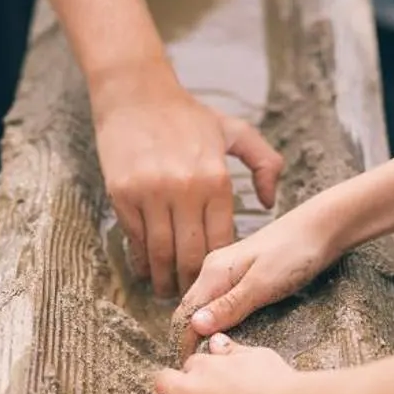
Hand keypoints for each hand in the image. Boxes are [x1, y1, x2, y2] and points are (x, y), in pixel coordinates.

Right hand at [92, 67, 282, 297]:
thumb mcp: (235, 131)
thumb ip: (265, 163)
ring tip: (167, 291)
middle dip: (192, 284)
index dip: (220, 268)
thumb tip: (270, 203)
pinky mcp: (123, 195)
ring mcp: (151, 194)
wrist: (136, 94)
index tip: (218, 282)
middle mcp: (184, 190)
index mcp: (215, 179)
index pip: (221, 240)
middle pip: (191, 255)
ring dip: (164, 279)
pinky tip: (147, 269)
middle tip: (192, 300)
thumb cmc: (188, 115)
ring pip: (161, 253)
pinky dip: (141, 260)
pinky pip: (135, 239)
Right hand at [173, 200, 338, 357]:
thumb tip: (195, 326)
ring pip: (206, 306)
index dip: (184, 342)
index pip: (185, 313)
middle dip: (190, 338)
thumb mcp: (263, 284)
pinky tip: (229, 332)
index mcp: (214, 271)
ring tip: (213, 356)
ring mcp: (228, 271)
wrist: (322, 228)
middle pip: (192, 310)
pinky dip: (220, 319)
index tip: (191, 367)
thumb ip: (229, 305)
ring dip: (205, 330)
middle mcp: (214, 269)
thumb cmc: (296, 253)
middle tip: (203, 368)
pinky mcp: (243, 274)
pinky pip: (222, 301)